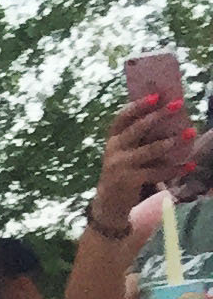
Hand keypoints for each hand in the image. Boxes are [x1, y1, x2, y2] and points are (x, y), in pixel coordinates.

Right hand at [98, 92, 194, 228]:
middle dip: (158, 116)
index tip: (156, 96)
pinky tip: (189, 165)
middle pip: (137, 129)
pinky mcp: (129, 181)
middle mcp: (114, 150)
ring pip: (148, 150)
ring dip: (170, 142)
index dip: (138, 106)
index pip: (122, 118)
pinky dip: (174, 170)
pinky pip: (156, 172)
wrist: (109, 202)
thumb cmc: (123, 170)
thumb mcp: (125, 151)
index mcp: (113, 139)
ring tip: (189, 134)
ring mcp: (120, 166)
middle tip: (178, 104)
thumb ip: (139, 136)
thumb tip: (169, 116)